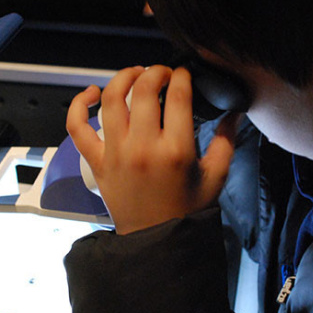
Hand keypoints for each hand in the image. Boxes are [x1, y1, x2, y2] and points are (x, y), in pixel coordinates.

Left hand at [66, 65, 236, 233]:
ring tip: (135, 74)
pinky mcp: (96, 162)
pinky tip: (92, 93)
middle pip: (144, 91)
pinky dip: (79, 105)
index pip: (178, 97)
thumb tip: (234, 112)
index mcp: (176, 151)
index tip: (183, 74)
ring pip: (112, 100)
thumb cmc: (187, 208)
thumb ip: (226, 141)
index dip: (181, 77)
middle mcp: (143, 148)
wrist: (157, 240)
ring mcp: (116, 154)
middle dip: (155, 72)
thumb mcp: (216, 177)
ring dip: (123, 77)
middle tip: (162, 73)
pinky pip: (77, 127)